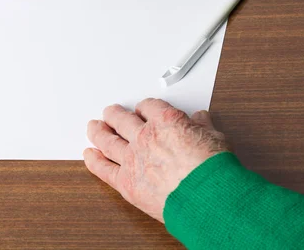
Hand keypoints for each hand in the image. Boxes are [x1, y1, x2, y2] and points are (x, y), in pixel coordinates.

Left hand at [84, 98, 228, 222]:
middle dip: (115, 114)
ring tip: (94, 127)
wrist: (206, 197)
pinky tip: (88, 155)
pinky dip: (94, 161)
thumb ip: (203, 126)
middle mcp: (145, 137)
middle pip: (122, 119)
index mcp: (166, 121)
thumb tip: (201, 119)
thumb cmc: (213, 168)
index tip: (142, 110)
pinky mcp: (126, 182)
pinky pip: (104, 169)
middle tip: (110, 112)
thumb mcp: (215, 138)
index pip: (148, 106)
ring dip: (98, 131)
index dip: (144, 107)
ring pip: (108, 140)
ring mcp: (133, 159)